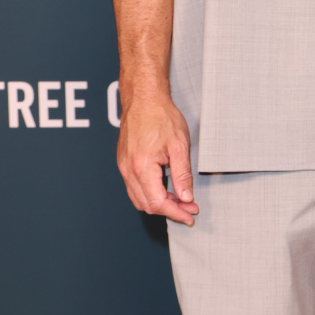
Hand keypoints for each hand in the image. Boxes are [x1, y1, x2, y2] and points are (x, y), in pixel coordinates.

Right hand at [117, 85, 199, 225]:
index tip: (190, 214)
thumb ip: (182, 174)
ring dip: (159, 203)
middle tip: (189, 207)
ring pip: (139, 199)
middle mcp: (128, 170)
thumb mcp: (179, 145)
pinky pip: (135, 188)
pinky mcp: (123, 162)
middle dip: (170, 210)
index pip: (158, 203)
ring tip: (180, 199)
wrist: (143, 99)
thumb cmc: (161, 116)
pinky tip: (166, 189)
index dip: (176, 212)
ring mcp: (123, 167)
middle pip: (147, 205)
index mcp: (142, 167)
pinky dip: (150, 194)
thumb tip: (186, 197)